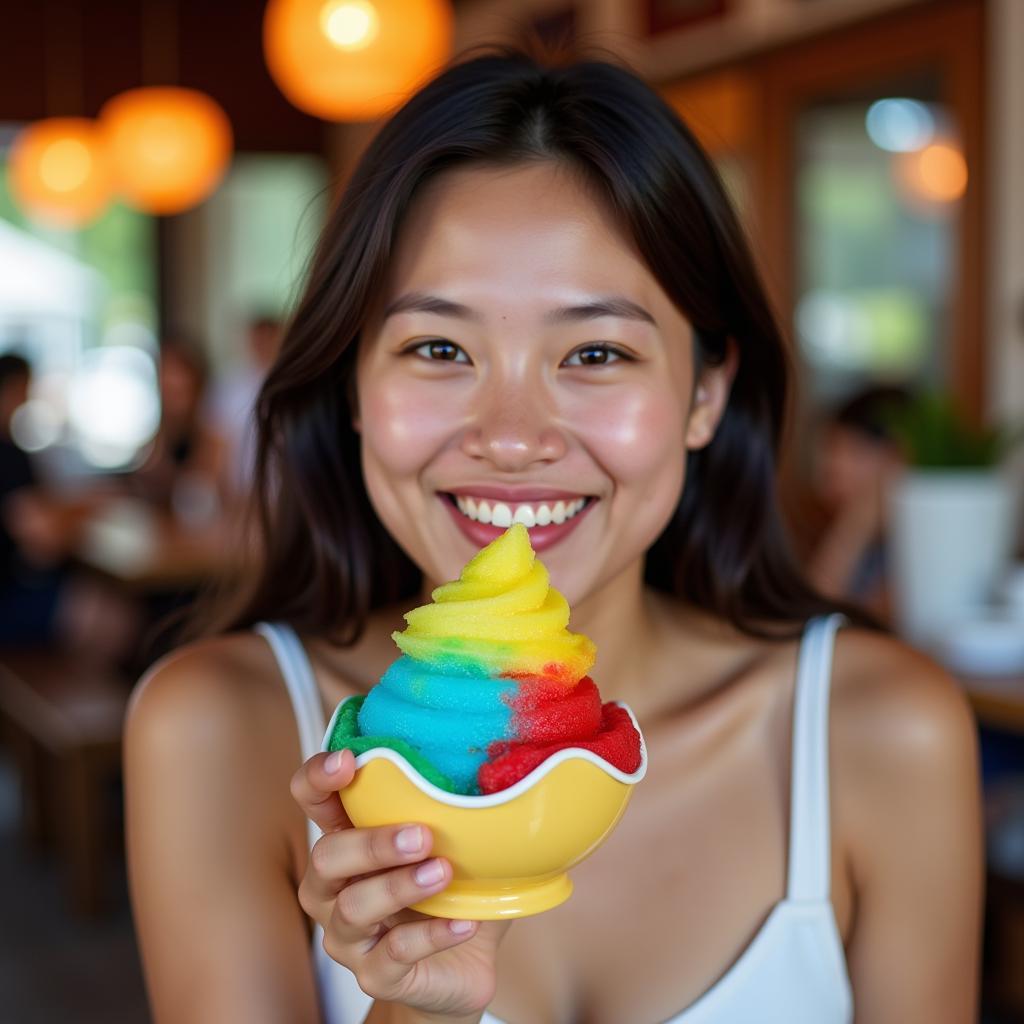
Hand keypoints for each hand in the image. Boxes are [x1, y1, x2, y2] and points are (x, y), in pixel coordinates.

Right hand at [291, 750, 511, 1020]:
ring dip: (399, 887)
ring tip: (444, 873)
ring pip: (353, 908)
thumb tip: (509, 764)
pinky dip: (431, 936)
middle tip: (421, 835)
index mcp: (349, 839)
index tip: (349, 761)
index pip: (314, 800)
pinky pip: (393, 955)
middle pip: (326, 857)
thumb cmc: (455, 889)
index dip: (317, 778)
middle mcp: (335, 886)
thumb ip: (461, 806)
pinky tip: (465, 923)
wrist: (465, 963)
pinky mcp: (374, 975)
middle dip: (371, 843)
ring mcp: (349, 934)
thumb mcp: (458, 842)